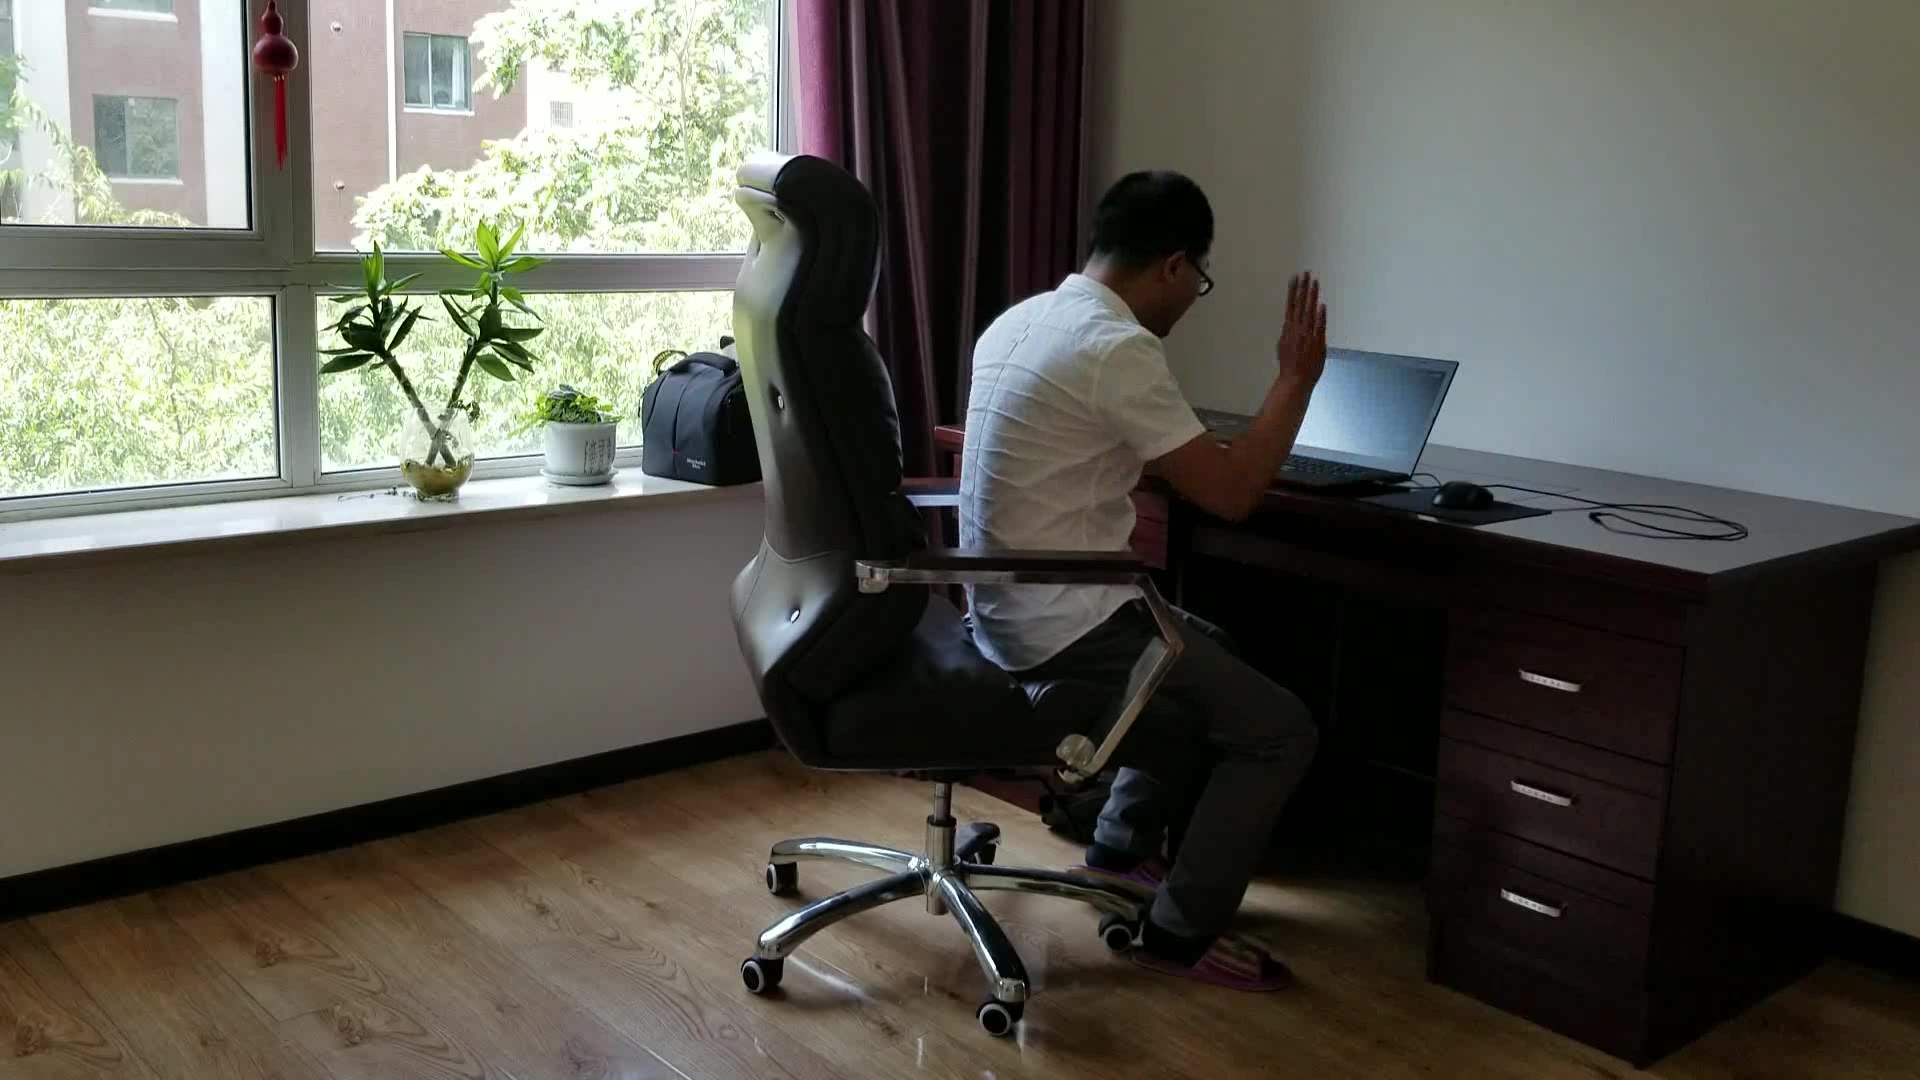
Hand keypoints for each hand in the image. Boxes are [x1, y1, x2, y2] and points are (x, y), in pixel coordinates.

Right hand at [1275, 272, 1327, 386]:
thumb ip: (1287, 334)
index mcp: (1288, 329)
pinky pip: (1319, 327)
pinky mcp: (1316, 343)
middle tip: (1306, 273)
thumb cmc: (1289, 367)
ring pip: (1309, 312)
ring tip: (1314, 282)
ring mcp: (1307, 335)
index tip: (1296, 278)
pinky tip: (1321, 305)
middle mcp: (1297, 329)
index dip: (1293, 291)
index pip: (1291, 305)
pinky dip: (1320, 316)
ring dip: (1311, 296)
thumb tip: (1288, 323)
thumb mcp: (1283, 347)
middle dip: (1303, 288)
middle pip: (1300, 304)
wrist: (1295, 381)